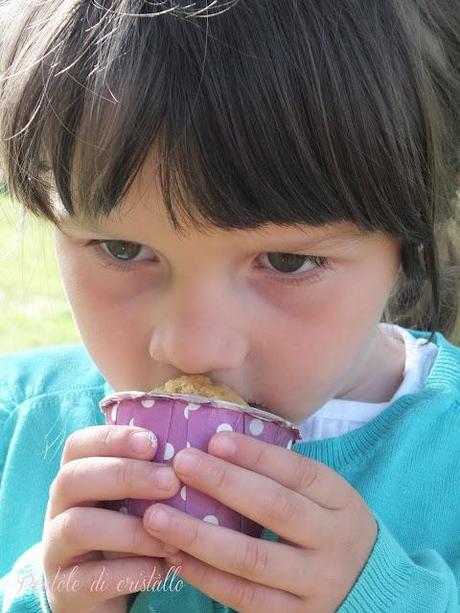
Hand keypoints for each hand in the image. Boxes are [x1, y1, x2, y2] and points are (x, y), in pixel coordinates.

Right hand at [42, 425, 181, 612]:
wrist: (104, 590)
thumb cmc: (128, 528)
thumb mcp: (134, 498)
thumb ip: (151, 473)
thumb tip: (195, 453)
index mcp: (76, 476)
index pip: (79, 445)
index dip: (113, 439)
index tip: (152, 442)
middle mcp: (58, 507)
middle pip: (74, 478)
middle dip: (125, 475)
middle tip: (171, 482)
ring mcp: (56, 549)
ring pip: (77, 527)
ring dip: (131, 531)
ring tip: (172, 539)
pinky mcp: (65, 589)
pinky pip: (89, 578)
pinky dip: (130, 572)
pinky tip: (162, 569)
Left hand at [143, 431, 376, 612]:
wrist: (365, 589)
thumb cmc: (327, 530)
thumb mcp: (325, 499)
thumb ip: (284, 478)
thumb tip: (218, 445)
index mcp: (341, 503)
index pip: (298, 472)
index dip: (255, 455)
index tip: (214, 440)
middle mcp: (334, 542)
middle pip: (275, 508)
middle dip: (224, 483)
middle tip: (181, 464)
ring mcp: (317, 585)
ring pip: (253, 559)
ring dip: (200, 536)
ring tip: (157, 516)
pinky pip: (244, 598)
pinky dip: (206, 577)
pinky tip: (175, 557)